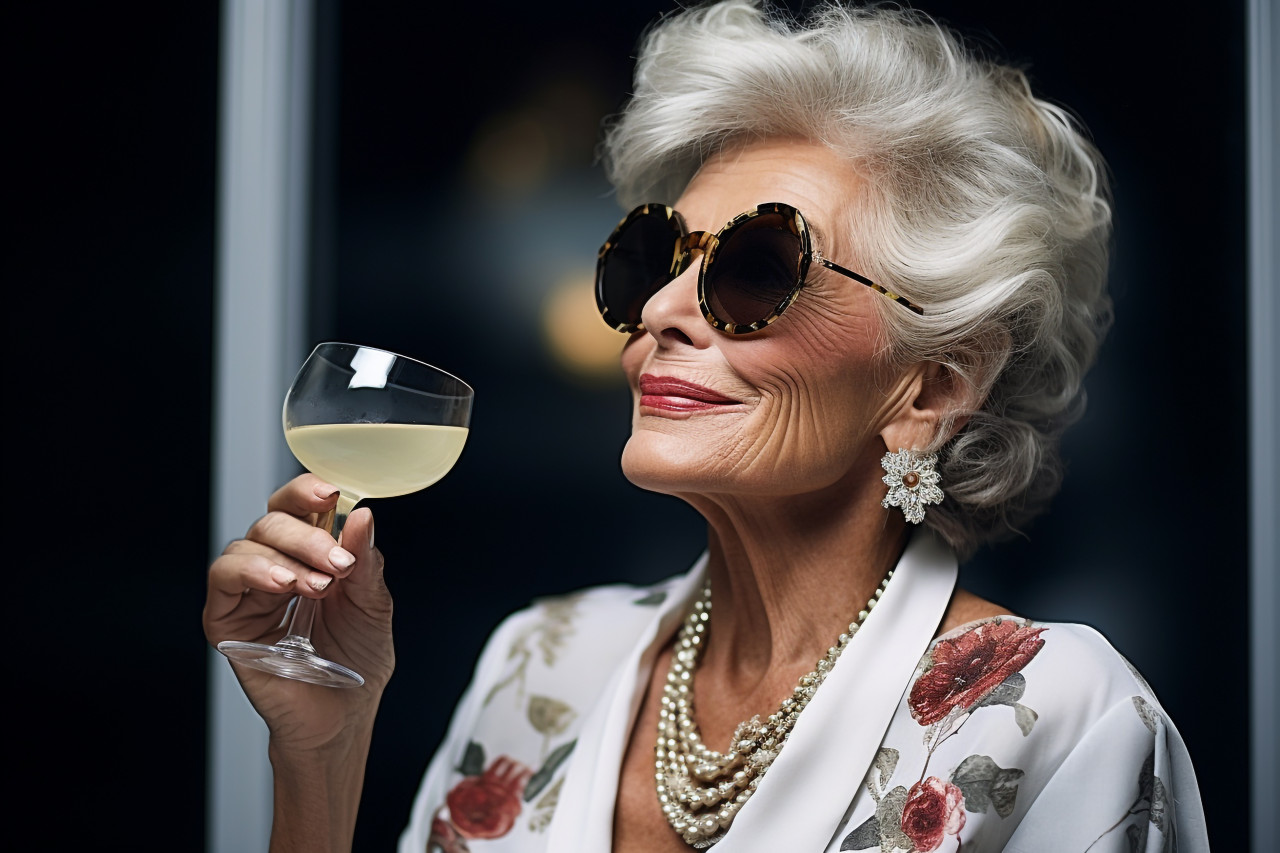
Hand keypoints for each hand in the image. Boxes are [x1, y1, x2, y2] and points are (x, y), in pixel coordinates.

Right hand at [204, 475, 394, 751]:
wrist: (343, 716)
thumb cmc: (357, 661)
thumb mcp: (372, 605)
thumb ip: (366, 561)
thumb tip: (362, 515)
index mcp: (311, 555)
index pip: (299, 507)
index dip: (308, 491)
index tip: (332, 491)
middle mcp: (275, 565)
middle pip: (273, 520)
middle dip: (308, 534)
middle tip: (338, 562)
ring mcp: (248, 592)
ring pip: (248, 543)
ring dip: (287, 556)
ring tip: (318, 585)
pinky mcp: (225, 618)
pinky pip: (223, 577)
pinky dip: (253, 571)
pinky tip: (282, 584)